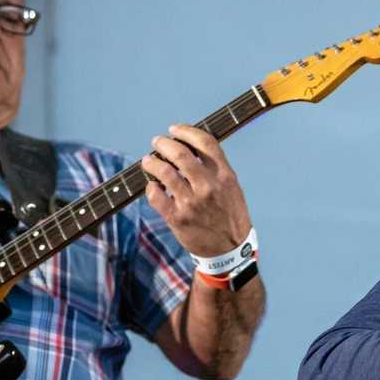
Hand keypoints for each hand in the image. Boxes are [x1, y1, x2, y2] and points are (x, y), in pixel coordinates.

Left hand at [141, 124, 251, 257]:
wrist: (230, 249)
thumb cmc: (229, 216)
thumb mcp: (231, 188)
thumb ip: (215, 168)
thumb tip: (192, 148)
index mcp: (224, 175)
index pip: (205, 142)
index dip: (186, 131)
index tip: (175, 129)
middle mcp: (208, 186)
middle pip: (181, 154)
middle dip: (164, 144)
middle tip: (157, 142)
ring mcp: (192, 202)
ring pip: (164, 172)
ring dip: (152, 163)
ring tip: (148, 161)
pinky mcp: (178, 218)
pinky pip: (155, 196)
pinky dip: (150, 187)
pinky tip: (152, 186)